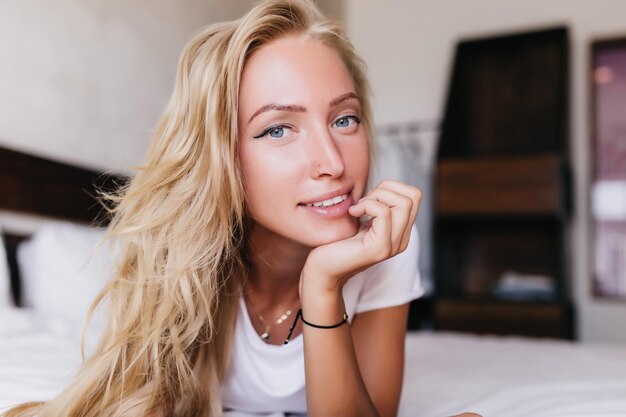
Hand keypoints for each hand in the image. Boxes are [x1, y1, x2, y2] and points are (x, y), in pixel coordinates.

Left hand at [300, 179, 421, 294]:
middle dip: (385, 189)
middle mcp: (402, 240)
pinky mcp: (379, 248)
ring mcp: (393, 246)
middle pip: (413, 196)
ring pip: (403, 203)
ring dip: (376, 197)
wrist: (322, 269)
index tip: (369, 198)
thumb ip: (378, 206)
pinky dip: (367, 205)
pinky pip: (384, 213)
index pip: (414, 196)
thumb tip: (386, 186)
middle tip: (364, 202)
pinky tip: (353, 213)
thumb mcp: (363, 220)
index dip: (391, 188)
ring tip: (358, 208)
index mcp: (400, 232)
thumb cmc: (337, 242)